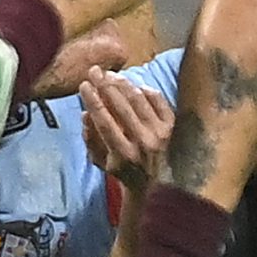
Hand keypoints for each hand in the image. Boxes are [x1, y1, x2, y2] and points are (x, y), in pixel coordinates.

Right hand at [79, 70, 174, 188]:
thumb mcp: (102, 163)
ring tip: (111, 74)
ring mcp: (160, 133)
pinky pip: (158, 100)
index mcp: (122, 154)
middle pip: (121, 106)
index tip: (84, 84)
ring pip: (138, 99)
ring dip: (122, 83)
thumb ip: (90, 139)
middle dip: (105, 85)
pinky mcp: (173, 126)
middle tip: (95, 71)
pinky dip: (145, 89)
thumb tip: (85, 114)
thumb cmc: (125, 172)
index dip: (92, 100)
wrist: (158, 186)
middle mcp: (143, 142)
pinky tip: (134, 84)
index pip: (104, 120)